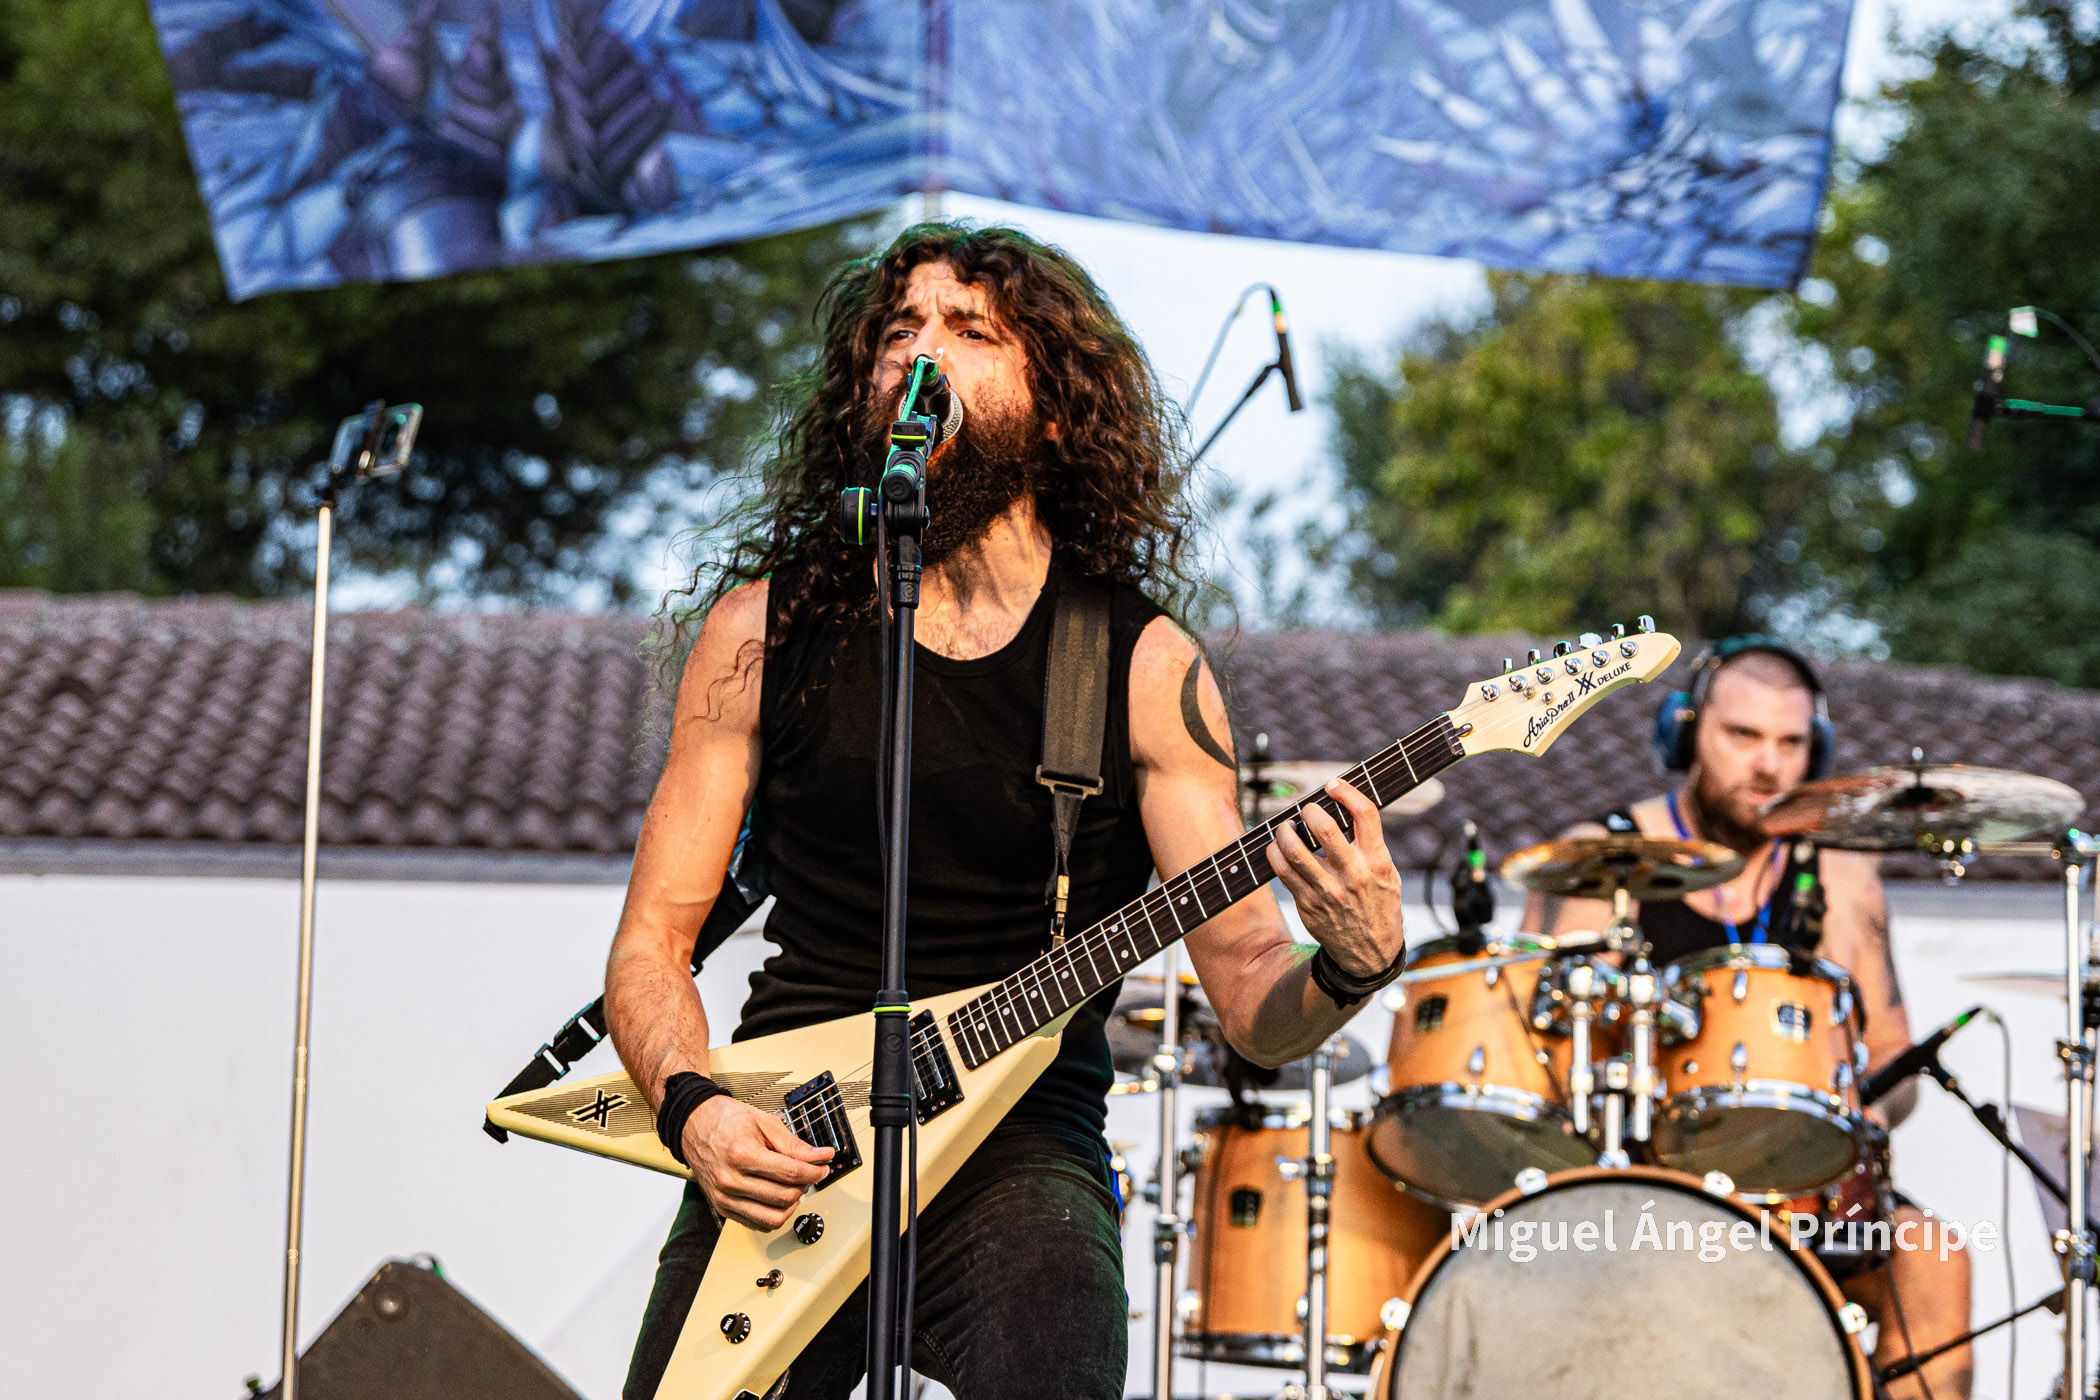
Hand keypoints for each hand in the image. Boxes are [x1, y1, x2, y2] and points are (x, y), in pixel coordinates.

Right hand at [681, 1093, 833, 1230]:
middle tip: (809, 1173)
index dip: (814, 1172)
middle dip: (805, 1185)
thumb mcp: (764, 1123)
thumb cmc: (726, 1120)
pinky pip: (757, 1224)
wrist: (694, 1125)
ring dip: (791, 1205)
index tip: (823, 1167)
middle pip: (785, 1197)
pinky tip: (777, 1198)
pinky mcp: (722, 1208)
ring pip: (773, 1218)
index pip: (790, 1174)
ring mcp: (725, 1198)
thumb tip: (821, 1156)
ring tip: (793, 1187)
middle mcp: (731, 1180)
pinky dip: (774, 1215)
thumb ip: (794, 1144)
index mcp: (741, 1154)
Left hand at [1266, 779, 1404, 979]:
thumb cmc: (1378, 903)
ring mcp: (1329, 891)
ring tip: (1285, 827)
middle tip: (1306, 808)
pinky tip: (1276, 847)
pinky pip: (1283, 873)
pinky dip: (1275, 854)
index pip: (1365, 814)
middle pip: (1325, 829)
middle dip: (1310, 810)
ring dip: (1285, 831)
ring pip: (1296, 851)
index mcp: (1378, 861)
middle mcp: (1354, 874)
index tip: (1333, 785)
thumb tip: (1343, 809)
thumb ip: (1370, 845)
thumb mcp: (1388, 874)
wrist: (1370, 953)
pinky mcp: (1308, 905)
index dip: (1346, 791)